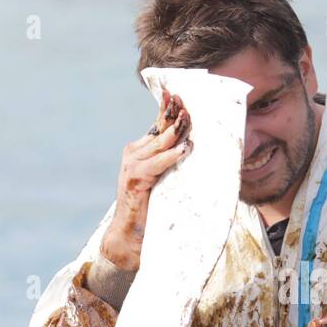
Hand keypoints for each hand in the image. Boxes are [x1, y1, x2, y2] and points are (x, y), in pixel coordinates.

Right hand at [99, 91, 191, 271]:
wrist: (130, 234)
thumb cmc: (150, 207)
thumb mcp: (165, 176)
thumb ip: (173, 159)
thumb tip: (196, 143)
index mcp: (140, 150)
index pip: (158, 122)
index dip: (168, 107)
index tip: (178, 92)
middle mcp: (133, 153)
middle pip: (161, 129)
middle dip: (177, 116)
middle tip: (190, 105)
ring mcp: (132, 165)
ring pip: (160, 142)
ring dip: (177, 133)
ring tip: (189, 122)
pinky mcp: (135, 179)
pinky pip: (156, 163)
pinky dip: (170, 156)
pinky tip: (184, 150)